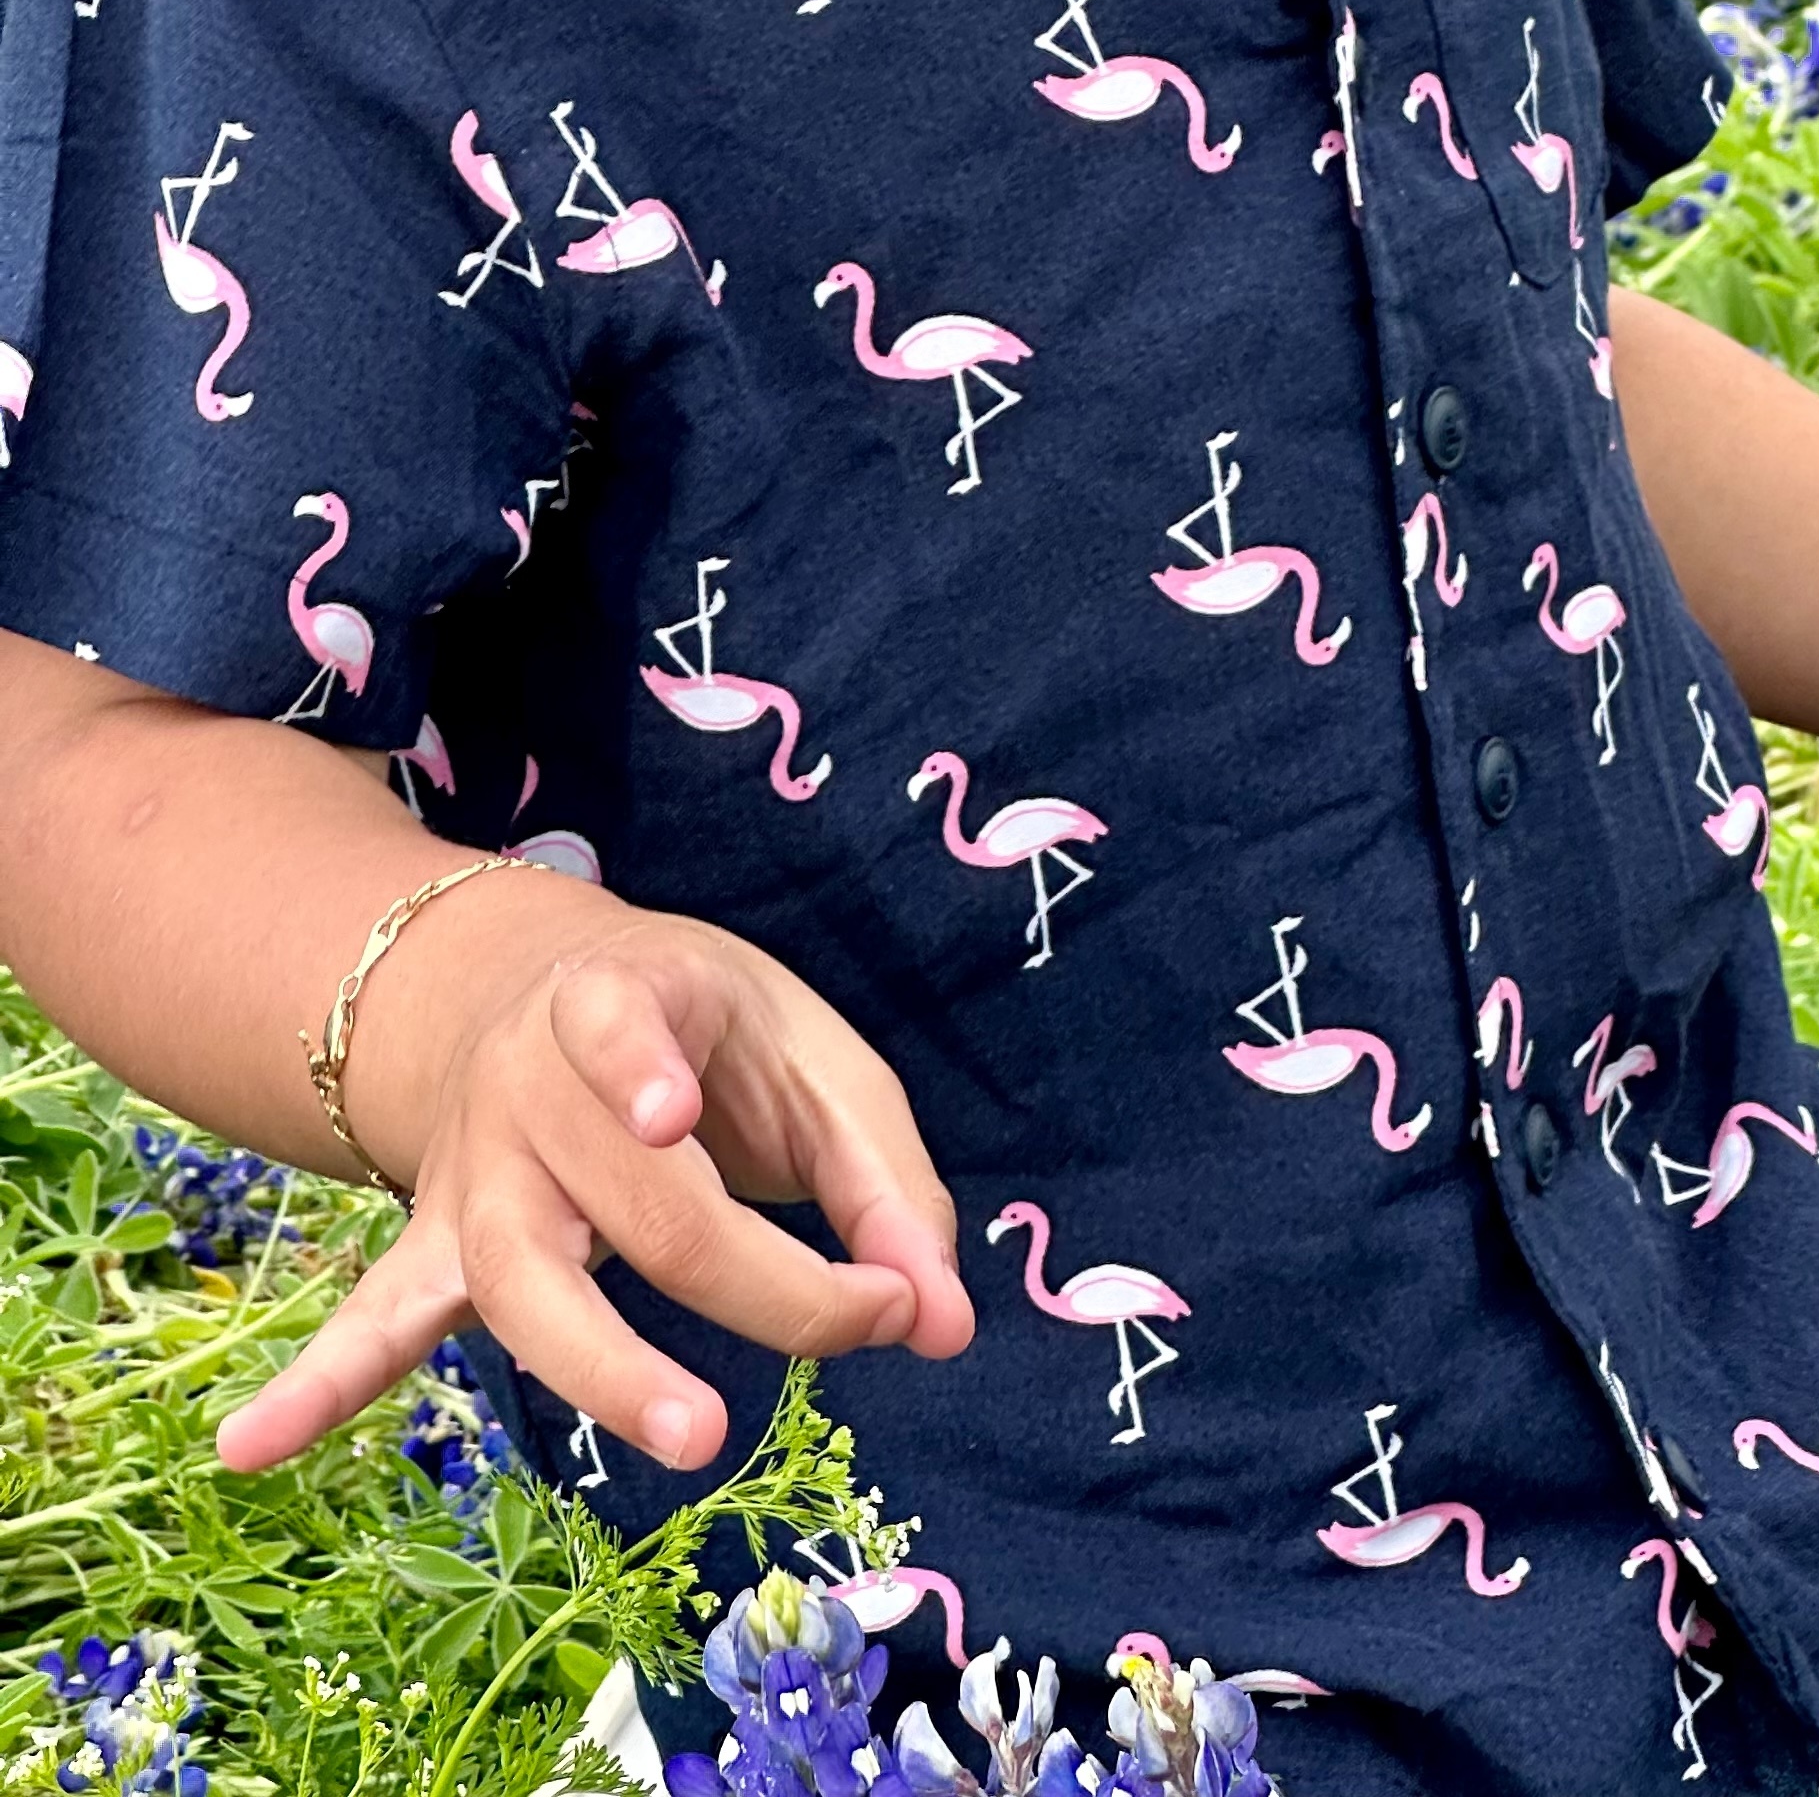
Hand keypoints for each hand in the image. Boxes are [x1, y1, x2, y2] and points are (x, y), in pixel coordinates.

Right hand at [211, 899, 974, 1475]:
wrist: (544, 990)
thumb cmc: (707, 1034)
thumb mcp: (808, 1055)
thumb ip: (887, 1182)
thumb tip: (946, 1321)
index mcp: (622, 995)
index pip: (629, 1028)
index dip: (645, 1070)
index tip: (675, 1118)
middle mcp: (532, 1085)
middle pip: (630, 1198)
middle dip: (756, 1272)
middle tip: (856, 1327)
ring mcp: (477, 1175)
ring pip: (523, 1279)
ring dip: (602, 1362)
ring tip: (689, 1427)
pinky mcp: (442, 1247)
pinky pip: (377, 1317)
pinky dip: (319, 1384)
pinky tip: (251, 1450)